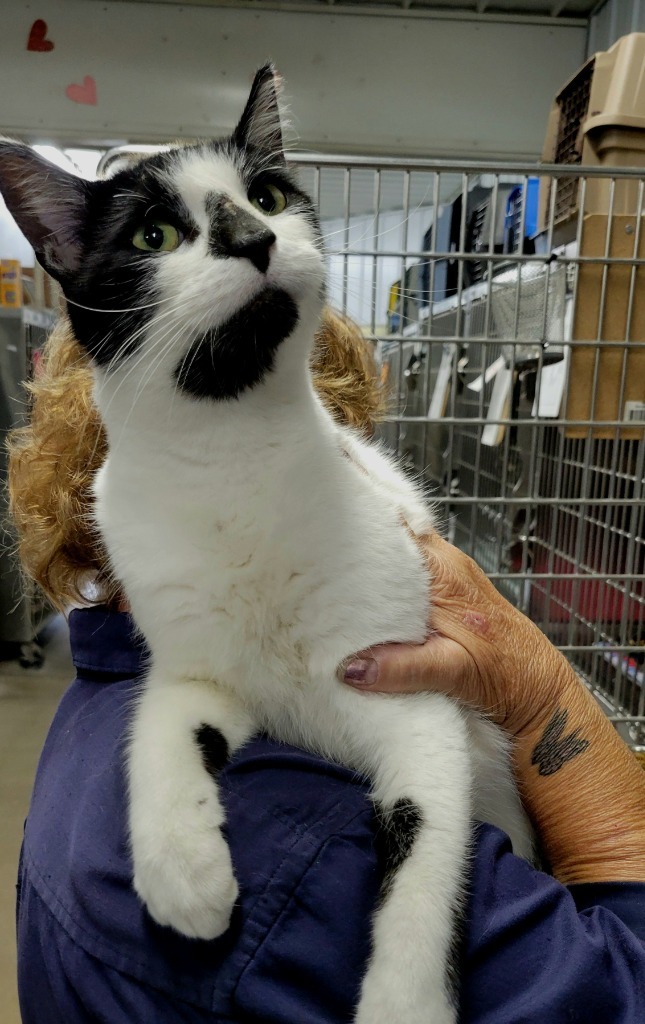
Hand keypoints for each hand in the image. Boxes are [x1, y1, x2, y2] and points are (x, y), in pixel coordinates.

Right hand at [341, 534, 644, 883]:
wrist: (539, 691)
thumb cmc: (509, 675)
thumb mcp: (454, 672)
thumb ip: (403, 668)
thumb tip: (351, 668)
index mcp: (445, 571)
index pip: (399, 524)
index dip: (365, 511)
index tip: (328, 510)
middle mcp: (446, 564)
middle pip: (394, 532)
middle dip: (358, 534)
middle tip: (315, 539)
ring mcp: (447, 577)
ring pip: (399, 553)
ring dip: (369, 557)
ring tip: (326, 560)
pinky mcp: (447, 594)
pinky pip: (407, 573)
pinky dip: (384, 577)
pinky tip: (359, 590)